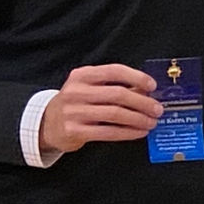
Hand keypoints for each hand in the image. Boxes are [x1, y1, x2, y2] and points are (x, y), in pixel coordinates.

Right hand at [38, 64, 161, 154]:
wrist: (46, 124)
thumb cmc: (75, 103)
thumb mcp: (89, 88)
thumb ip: (115, 86)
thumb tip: (147, 90)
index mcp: (82, 75)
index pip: (114, 71)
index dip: (137, 77)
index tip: (152, 86)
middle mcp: (76, 92)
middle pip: (118, 94)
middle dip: (143, 102)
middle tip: (157, 109)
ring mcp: (74, 112)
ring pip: (115, 114)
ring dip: (138, 119)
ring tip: (151, 122)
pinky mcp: (74, 131)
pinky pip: (108, 132)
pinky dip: (128, 132)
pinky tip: (139, 132)